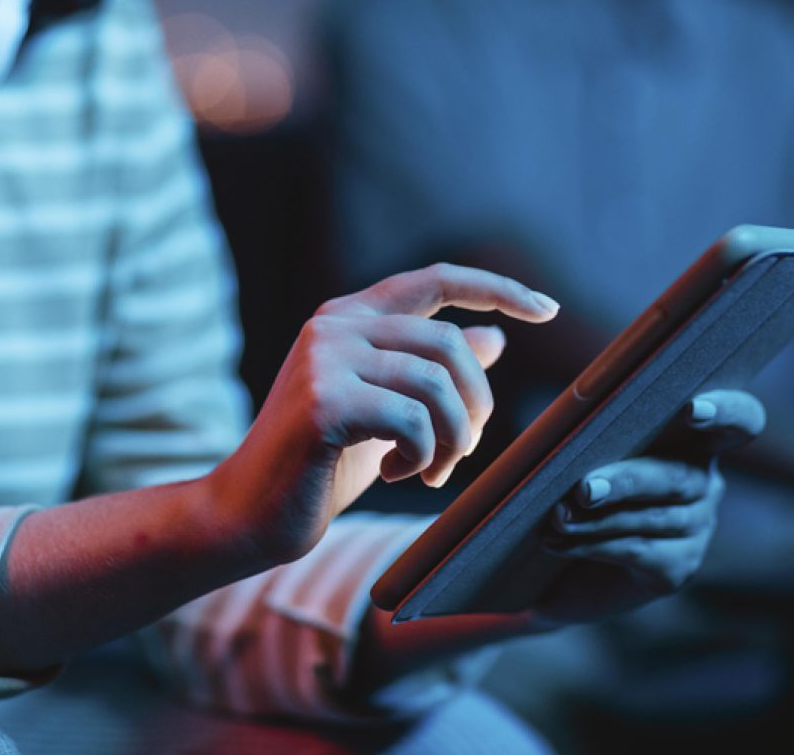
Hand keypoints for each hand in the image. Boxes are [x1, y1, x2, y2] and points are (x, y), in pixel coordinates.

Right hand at [215, 264, 558, 564]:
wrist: (247, 513)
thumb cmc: (319, 463)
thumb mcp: (388, 410)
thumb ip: (431, 372)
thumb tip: (494, 339)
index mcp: (349, 318)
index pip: (436, 280)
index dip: (497, 290)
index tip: (546, 309)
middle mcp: (334, 325)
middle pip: (448, 342)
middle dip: (476, 403)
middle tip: (465, 450)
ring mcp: (324, 360)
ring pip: (436, 383)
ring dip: (453, 438)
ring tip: (433, 470)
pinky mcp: (323, 403)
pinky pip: (412, 420)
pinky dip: (421, 455)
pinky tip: (394, 472)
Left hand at [534, 388, 765, 625]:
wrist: (563, 563)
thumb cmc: (577, 487)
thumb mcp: (586, 455)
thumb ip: (591, 436)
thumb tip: (564, 425)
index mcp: (692, 438)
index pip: (740, 421)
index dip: (727, 412)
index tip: (693, 410)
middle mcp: (704, 482)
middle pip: (678, 477)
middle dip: (627, 481)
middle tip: (585, 489)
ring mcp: (698, 527)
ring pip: (653, 519)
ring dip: (598, 520)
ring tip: (557, 519)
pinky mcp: (680, 566)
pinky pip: (638, 551)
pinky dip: (592, 545)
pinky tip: (558, 543)